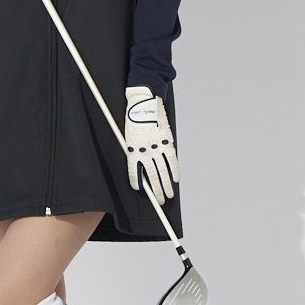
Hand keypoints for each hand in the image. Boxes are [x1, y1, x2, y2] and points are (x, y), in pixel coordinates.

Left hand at [124, 86, 178, 201]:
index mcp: (132, 150)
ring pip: (162, 172)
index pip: (134, 173)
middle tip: (159, 201)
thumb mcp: (128, 134)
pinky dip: (174, 171)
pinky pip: (171, 161)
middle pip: (151, 177)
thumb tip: (139, 161)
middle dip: (156, 191)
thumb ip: (133, 148)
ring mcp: (157, 148)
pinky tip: (175, 180)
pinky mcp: (166, 142)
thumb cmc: (133, 117)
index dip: (137, 184)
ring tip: (168, 196)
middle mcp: (144, 151)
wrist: (143, 102)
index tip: (141, 191)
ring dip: (166, 186)